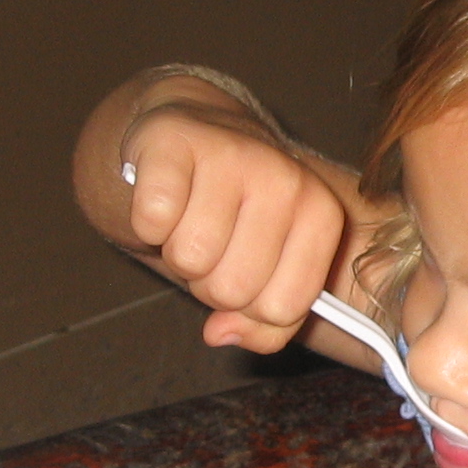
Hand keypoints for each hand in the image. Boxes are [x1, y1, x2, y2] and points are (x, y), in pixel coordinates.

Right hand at [71, 69, 378, 362]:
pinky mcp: (173, 143)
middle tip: (211, 244)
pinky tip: (165, 200)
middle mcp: (285, 179)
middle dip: (209, 282)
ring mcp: (231, 155)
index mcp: (321, 214)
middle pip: (231, 289)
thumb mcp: (272, 269)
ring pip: (189, 259)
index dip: (250, 308)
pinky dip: (146, 224)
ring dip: (176, 253)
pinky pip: (151, 222)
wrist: (198, 133)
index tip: (246, 273)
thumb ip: (265, 325)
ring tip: (188, 221)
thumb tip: (221, 334)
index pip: (281, 308)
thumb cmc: (240, 214)